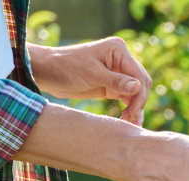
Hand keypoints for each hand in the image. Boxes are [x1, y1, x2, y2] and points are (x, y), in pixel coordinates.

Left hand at [27, 38, 151, 124]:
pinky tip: (128, 120)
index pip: (138, 75)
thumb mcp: (91, 74)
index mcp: (118, 50)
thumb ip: (116, 80)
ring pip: (137, 92)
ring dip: (136, 108)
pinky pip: (128, 97)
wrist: (47, 73)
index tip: (133, 112)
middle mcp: (121, 59)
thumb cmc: (65, 67)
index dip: (139, 95)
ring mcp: (118, 72)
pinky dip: (130, 109)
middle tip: (131, 119)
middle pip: (141, 83)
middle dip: (139, 102)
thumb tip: (138, 87)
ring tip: (130, 123)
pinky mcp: (113, 84)